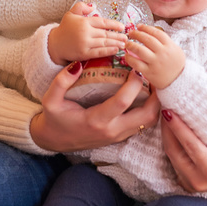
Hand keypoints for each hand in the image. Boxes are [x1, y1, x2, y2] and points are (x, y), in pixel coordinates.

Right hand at [30, 61, 160, 152]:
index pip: (122, 103)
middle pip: (145, 116)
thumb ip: (61, 81)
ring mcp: (118, 136)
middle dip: (155, 97)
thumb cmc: (54, 119)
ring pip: (148, 122)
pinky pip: (142, 125)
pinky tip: (146, 95)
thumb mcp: (50, 100)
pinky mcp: (120, 137)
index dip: (133, 85)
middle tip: (155, 77)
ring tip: (154, 84)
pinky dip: (149, 110)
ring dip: (155, 104)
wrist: (53, 141)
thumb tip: (78, 65)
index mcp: (96, 120)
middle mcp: (111, 130)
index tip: (136, 69)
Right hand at [47, 2, 127, 65]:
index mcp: (84, 22)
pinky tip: (116, 50)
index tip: (122, 26)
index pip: (102, 22)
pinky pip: (99, 52)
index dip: (114, 24)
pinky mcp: (84, 54)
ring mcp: (85, 44)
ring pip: (104, 43)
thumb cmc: (64, 28)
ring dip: (116, 43)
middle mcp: (85, 32)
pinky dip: (108, 51)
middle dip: (118, 35)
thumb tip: (94, 6)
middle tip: (127, 37)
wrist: (54, 44)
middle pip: (105, 33)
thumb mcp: (71, 14)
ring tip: (124, 44)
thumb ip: (81, 7)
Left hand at [124, 24, 185, 89]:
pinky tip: (126, 55)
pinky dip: (129, 58)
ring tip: (127, 43)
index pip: (156, 33)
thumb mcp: (175, 50)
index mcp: (169, 46)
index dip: (146, 28)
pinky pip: (136, 63)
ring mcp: (155, 63)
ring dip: (131, 45)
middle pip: (147, 39)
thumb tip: (150, 33)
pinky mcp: (149, 72)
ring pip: (140, 50)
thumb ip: (165, 42)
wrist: (179, 81)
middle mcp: (162, 53)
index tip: (139, 26)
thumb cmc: (176, 64)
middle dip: (137, 34)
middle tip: (130, 32)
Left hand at [160, 112, 206, 193]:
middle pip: (175, 151)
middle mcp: (198, 181)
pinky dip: (170, 141)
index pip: (191, 146)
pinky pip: (172, 159)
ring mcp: (189, 183)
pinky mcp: (183, 181)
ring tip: (166, 113)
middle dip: (167, 128)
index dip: (178, 127)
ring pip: (170, 155)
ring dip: (166, 134)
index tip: (169, 110)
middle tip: (165, 107)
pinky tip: (171, 127)